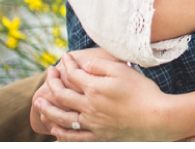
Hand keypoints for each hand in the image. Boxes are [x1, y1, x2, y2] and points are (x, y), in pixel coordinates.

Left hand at [33, 52, 173, 141]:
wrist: (156, 118)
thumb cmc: (142, 92)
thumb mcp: (123, 71)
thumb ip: (100, 66)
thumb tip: (85, 65)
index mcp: (94, 88)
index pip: (72, 75)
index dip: (66, 64)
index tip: (65, 57)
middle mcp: (89, 107)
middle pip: (62, 95)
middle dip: (52, 82)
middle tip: (49, 73)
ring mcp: (92, 124)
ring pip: (62, 118)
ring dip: (47, 109)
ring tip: (38, 103)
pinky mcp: (99, 136)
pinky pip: (74, 137)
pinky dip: (61, 133)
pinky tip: (54, 129)